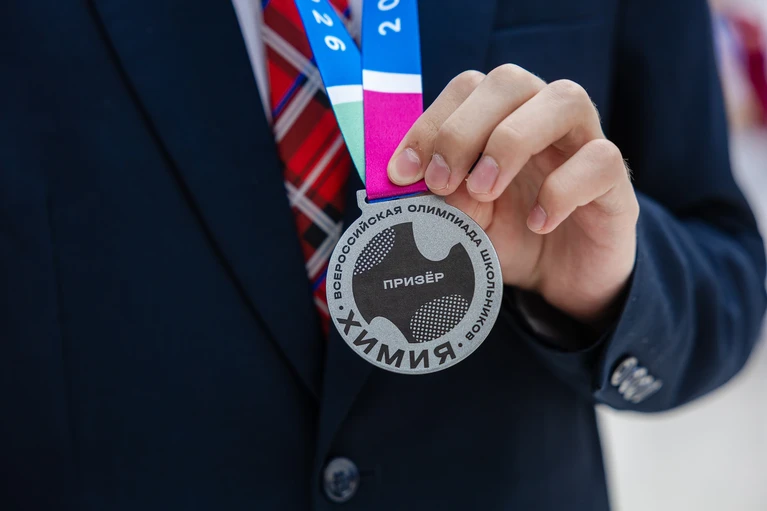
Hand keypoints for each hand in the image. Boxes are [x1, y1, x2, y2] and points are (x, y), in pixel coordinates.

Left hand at [387, 65, 638, 326]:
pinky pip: (601, 160)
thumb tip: (413, 183)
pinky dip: (562, 189)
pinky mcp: (615, 182)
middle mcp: (543, 119)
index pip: (467, 88)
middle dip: (464, 128)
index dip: (431, 123)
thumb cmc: (509, 239)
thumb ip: (442, 199)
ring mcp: (584, 144)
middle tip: (442, 181)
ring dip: (512, 141)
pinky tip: (538, 222)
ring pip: (565, 100)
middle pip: (511, 81)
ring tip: (484, 192)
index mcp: (500, 119)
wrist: (561, 283)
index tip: (402, 173)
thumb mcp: (463, 222)